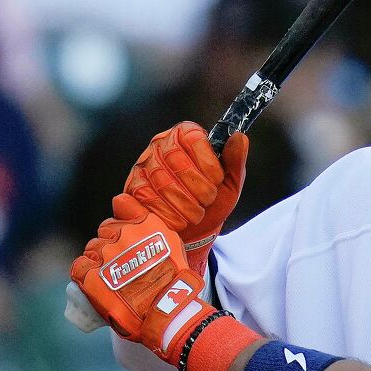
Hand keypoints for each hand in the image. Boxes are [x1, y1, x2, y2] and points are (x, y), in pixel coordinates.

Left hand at [69, 198, 208, 362]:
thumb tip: (135, 219)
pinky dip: (85, 273)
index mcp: (144, 224)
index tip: (126, 234)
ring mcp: (106, 254)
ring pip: (92, 249)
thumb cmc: (174, 281)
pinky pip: (80, 267)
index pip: (121, 204)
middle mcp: (123, 234)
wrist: (166, 310)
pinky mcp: (92, 276)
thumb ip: (154, 228)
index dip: (123, 221)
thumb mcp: (173, 244)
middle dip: (110, 244)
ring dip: (98, 260)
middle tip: (121, 264)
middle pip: (104, 231)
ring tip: (111, 278)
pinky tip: (96, 283)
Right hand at [124, 125, 248, 249]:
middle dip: (199, 188)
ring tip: (195, 214)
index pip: (193, 137)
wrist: (193, 233)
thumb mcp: (229, 184)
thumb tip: (239, 137)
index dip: (208, 162)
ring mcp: (143, 164)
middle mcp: (161, 144)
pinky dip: (168, 215)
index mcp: (186, 136)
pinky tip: (178, 220)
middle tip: (207, 201)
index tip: (216, 180)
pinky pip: (147, 198)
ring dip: (185, 205)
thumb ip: (235, 160)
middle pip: (176, 159)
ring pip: (162, 180)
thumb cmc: (211, 203)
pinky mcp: (132, 186)